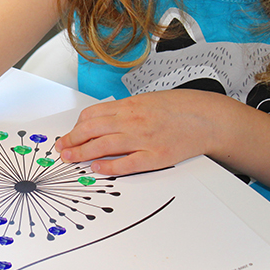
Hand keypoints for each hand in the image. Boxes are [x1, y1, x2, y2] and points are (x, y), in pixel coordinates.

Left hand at [55, 89, 223, 174]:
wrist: (207, 118)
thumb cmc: (179, 109)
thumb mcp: (147, 101)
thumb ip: (124, 111)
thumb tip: (101, 121)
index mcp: (130, 106)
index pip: (92, 115)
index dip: (76, 126)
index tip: (68, 135)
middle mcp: (133, 121)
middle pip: (92, 130)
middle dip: (72, 140)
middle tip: (61, 149)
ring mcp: (143, 139)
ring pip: (103, 145)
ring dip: (82, 153)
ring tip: (70, 158)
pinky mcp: (155, 156)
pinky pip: (126, 163)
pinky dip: (109, 166)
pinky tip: (97, 168)